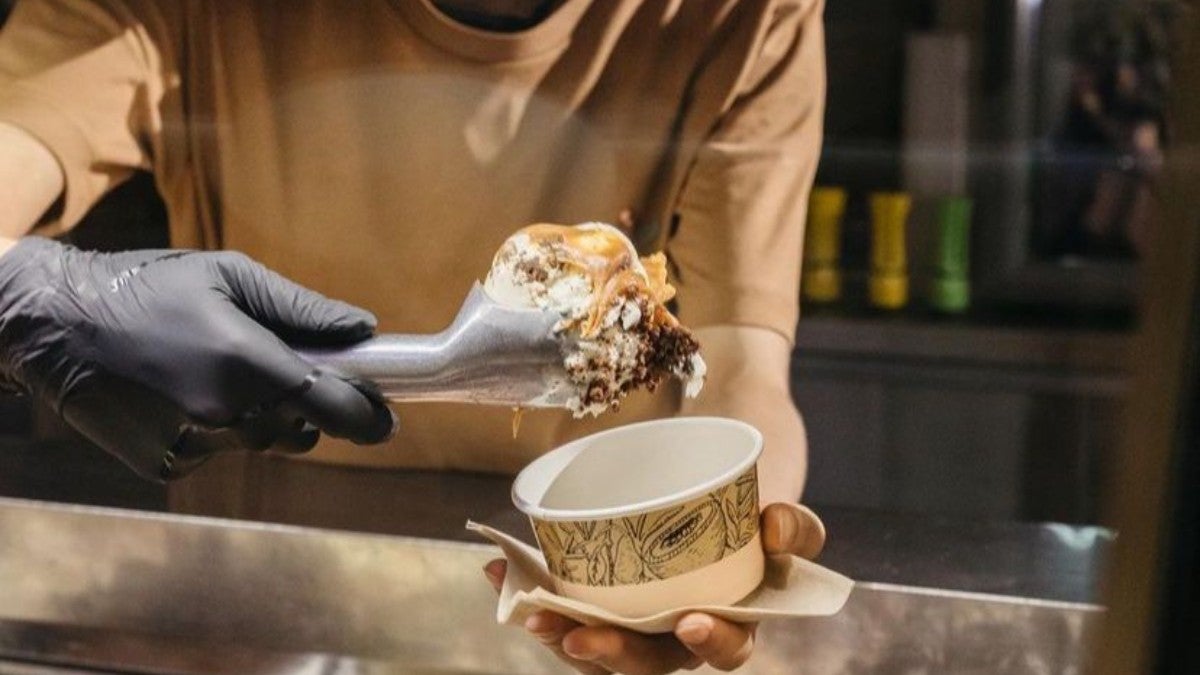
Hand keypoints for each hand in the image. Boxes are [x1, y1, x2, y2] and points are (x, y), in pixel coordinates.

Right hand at [0, 238, 395, 480]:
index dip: (368, 415)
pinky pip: (220, 453)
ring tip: (229, 374)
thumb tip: (365, 328)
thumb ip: (302, 308)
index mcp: (246, 363)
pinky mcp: (168, 464)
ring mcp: (194, 445)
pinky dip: (221, 430)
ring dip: (267, 419)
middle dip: (309, 408)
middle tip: (292, 375)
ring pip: (262, 443)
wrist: (57, 323)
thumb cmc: (149, 287)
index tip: (386, 416)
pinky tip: (188, 393)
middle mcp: (225, 414)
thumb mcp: (229, 275)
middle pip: (302, 430)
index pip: (333, 406)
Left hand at [482, 502, 825, 673]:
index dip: (710, 645)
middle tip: (576, 638)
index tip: (690, 622)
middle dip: (610, 654)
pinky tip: (501, 570)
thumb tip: (775, 529)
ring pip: (600, 642)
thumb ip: (793, 523)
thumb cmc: (754, 488)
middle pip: (649, 660)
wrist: (720, 449)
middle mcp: (685, 627)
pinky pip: (568, 603)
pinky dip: (533, 589)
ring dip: (560, 631)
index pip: (728, 649)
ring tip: (528, 609)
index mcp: (736, 617)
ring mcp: (640, 611)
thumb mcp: (782, 507)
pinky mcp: (603, 590)